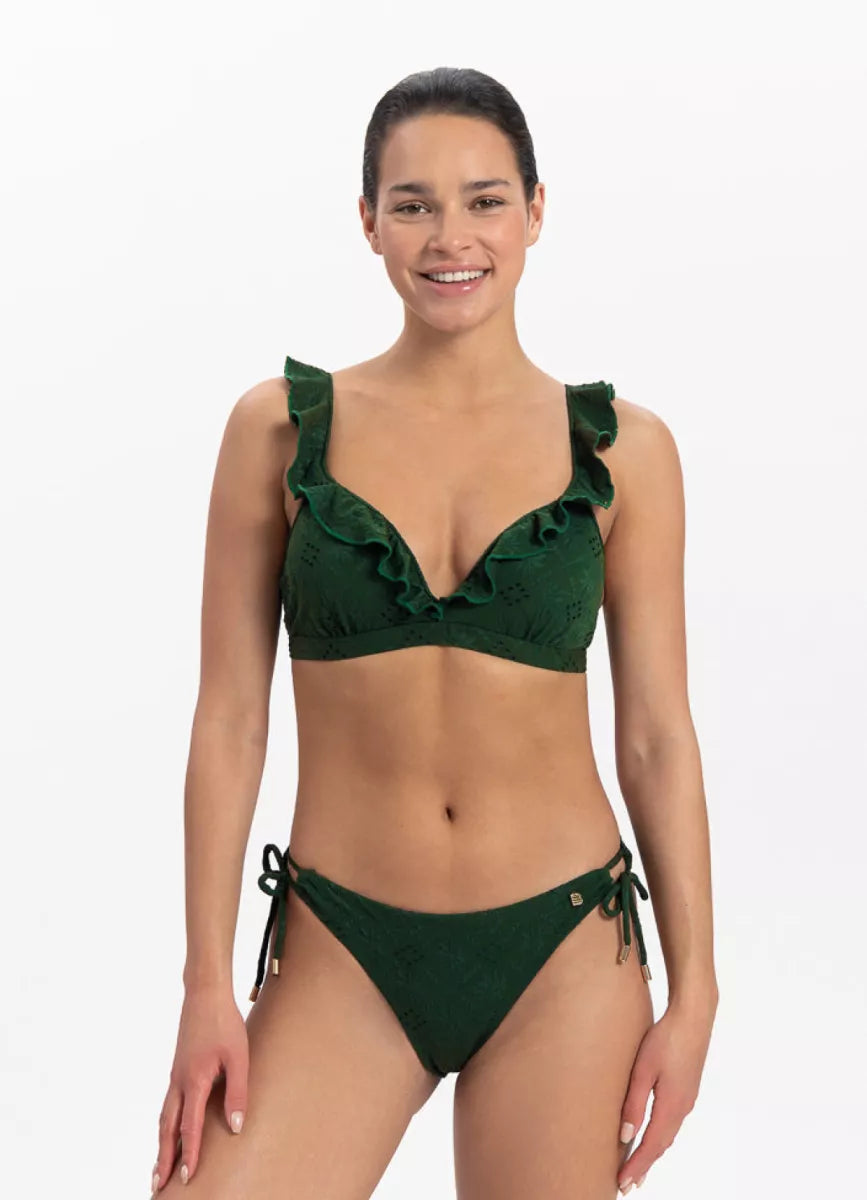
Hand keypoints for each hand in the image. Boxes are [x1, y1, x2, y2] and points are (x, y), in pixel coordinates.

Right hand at [152, 985, 248, 1192]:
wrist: (205, 993)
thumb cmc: (225, 1023)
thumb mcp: (239, 1057)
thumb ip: (237, 1091)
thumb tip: (236, 1127)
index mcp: (194, 1081)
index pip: (189, 1127)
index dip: (189, 1154)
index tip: (187, 1178)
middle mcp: (179, 1082)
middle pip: (167, 1129)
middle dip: (163, 1159)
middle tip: (158, 1187)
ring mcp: (175, 1076)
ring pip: (164, 1118)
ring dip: (161, 1145)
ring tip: (158, 1169)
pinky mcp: (178, 1069)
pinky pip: (167, 1105)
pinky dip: (165, 1126)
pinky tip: (169, 1131)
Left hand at [616, 996, 716, 1192]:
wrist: (693, 1017)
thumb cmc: (666, 1039)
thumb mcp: (643, 1070)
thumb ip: (633, 1103)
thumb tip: (624, 1136)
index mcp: (672, 1106)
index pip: (652, 1145)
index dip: (637, 1166)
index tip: (623, 1183)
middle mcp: (683, 1107)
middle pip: (661, 1145)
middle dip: (644, 1165)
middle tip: (627, 1184)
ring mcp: (687, 1099)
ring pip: (667, 1134)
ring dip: (652, 1152)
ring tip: (637, 1167)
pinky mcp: (686, 1089)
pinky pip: (671, 1122)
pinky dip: (660, 1136)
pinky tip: (651, 1135)